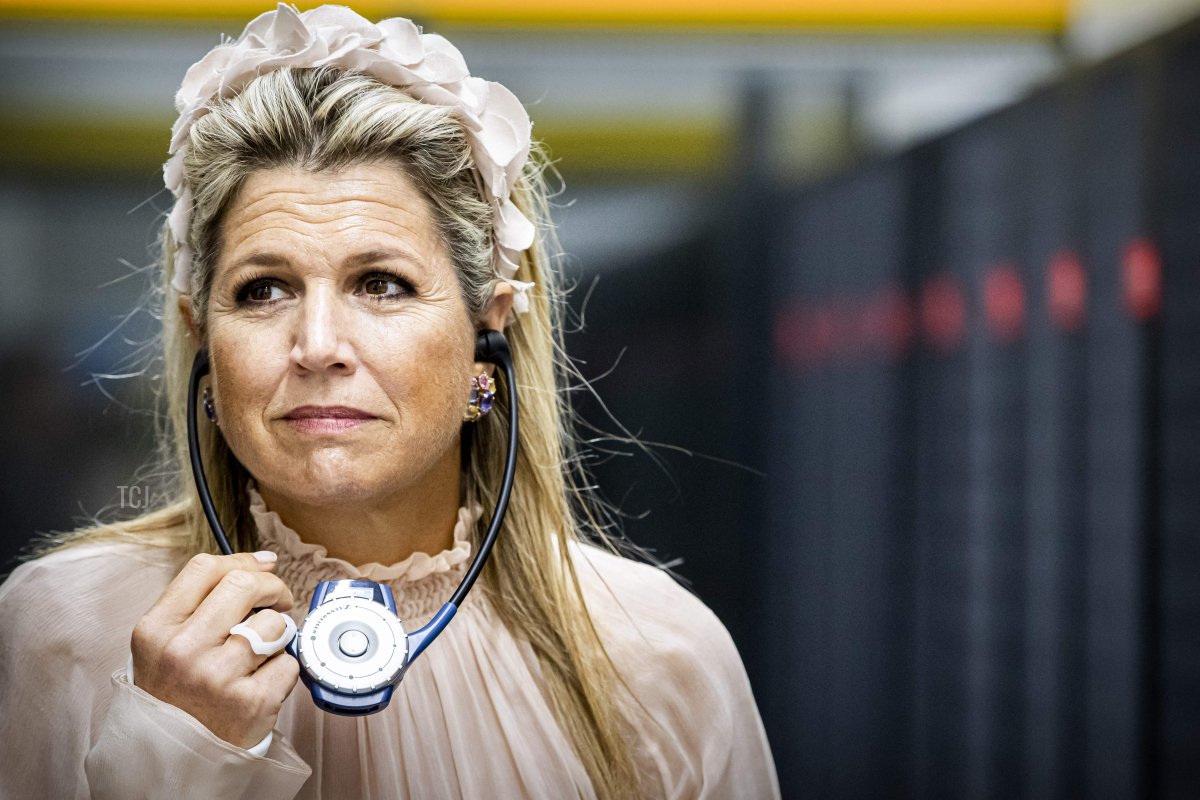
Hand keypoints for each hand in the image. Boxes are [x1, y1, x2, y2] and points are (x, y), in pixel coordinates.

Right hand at [130, 551, 299, 748]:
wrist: (176, 757)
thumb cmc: (177, 693)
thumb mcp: (164, 645)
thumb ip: (202, 601)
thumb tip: (264, 561)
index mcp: (156, 630)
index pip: (206, 568)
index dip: (244, 562)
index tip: (263, 568)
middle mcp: (183, 650)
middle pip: (244, 585)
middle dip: (273, 587)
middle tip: (278, 601)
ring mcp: (217, 677)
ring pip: (273, 624)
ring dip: (277, 634)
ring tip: (261, 653)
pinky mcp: (252, 702)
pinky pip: (289, 661)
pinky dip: (284, 668)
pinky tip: (262, 682)